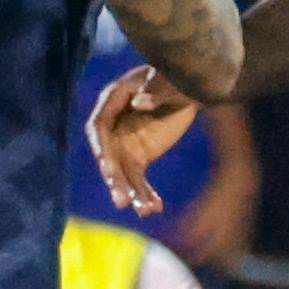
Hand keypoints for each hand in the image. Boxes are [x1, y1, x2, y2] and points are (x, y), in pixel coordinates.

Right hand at [85, 63, 200, 213]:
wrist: (189, 88)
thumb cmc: (176, 77)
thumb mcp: (169, 80)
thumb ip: (154, 91)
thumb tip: (138, 103)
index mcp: (113, 99)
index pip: (99, 126)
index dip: (101, 147)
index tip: (106, 166)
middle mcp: (113, 125)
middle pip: (108, 156)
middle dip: (115, 179)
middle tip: (122, 201)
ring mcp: (124, 143)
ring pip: (123, 172)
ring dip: (132, 193)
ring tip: (144, 211)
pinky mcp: (138, 157)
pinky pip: (138, 179)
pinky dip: (146, 194)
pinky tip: (156, 208)